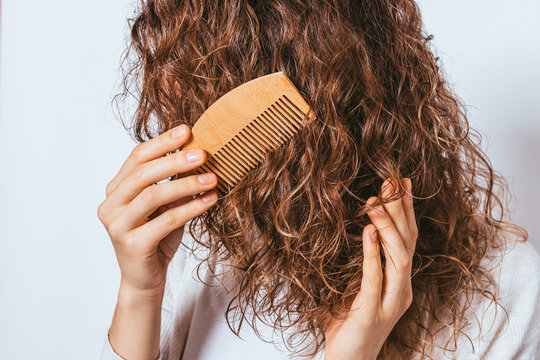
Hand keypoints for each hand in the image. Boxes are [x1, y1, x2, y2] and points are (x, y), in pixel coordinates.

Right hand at [97, 124, 218, 295]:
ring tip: (212, 178)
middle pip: (143, 173)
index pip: (136, 157)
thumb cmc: (156, 238)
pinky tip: (210, 200)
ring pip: (153, 195)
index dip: (162, 142)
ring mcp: (117, 226)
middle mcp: (110, 205)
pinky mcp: (132, 245)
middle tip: (203, 153)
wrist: (144, 279)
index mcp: (115, 190)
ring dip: (186, 184)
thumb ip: (172, 182)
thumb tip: (199, 154)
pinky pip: (166, 220)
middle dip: (175, 160)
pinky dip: (191, 208)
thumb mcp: (165, 205)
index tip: (187, 130)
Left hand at [324, 178, 417, 359]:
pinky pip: (374, 279)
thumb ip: (363, 264)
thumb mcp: (358, 287)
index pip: (408, 240)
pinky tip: (367, 231)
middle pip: (408, 243)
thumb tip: (356, 229)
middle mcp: (402, 290)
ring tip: (376, 201)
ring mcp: (389, 303)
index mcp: (400, 283)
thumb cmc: (349, 324)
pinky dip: (372, 253)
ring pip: (398, 258)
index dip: (407, 211)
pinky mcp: (371, 313)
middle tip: (392, 181)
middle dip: (401, 210)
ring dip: (388, 227)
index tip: (402, 183)